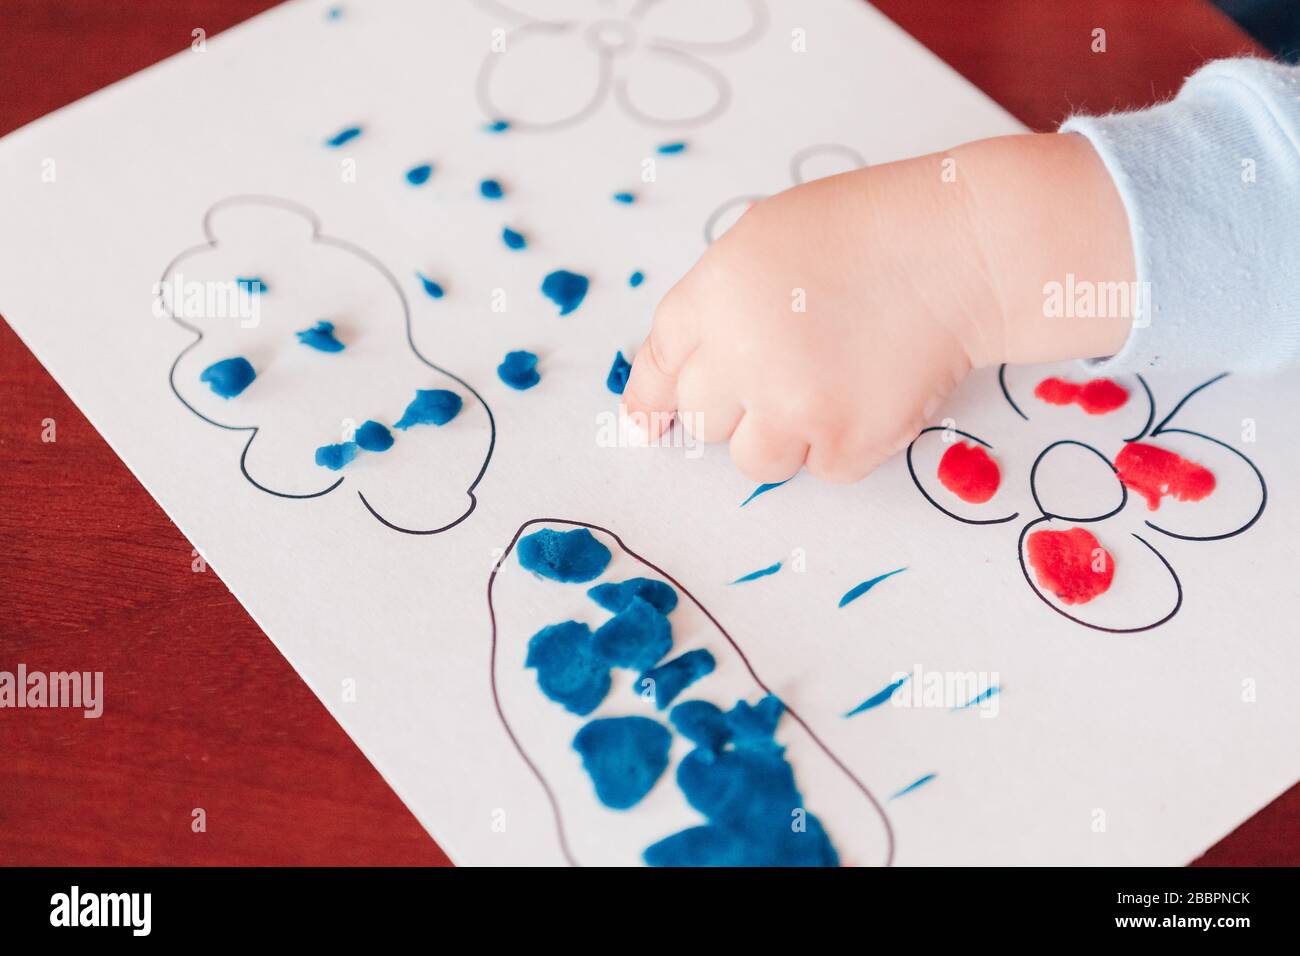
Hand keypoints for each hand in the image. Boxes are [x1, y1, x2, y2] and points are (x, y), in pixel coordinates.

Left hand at [622, 133, 1134, 483]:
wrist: (962, 252)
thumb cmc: (869, 232)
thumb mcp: (765, 238)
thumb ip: (717, 303)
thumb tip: (681, 376)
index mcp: (715, 295)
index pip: (659, 363)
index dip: (650, 398)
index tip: (646, 425)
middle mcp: (743, 356)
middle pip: (702, 420)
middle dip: (734, 404)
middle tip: (783, 373)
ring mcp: (793, 405)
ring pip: (753, 459)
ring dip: (781, 434)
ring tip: (828, 386)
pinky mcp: (845, 443)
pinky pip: (819, 469)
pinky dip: (841, 444)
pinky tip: (870, 392)